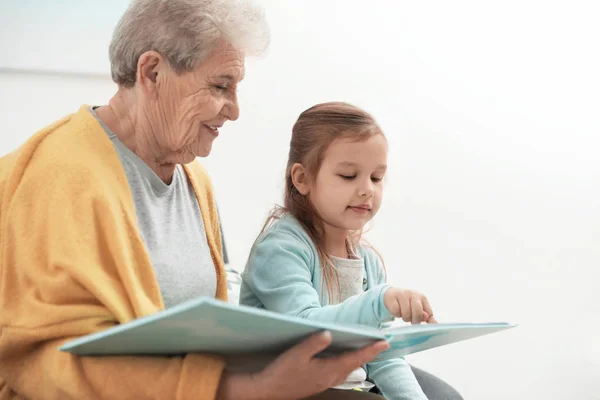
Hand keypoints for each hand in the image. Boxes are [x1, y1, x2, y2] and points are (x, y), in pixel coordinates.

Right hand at [217, 331, 388, 399]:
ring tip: (365, 349)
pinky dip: (345, 364)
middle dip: (368, 354)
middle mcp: (330, 377)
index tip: (384, 342)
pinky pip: (338, 372)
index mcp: (328, 370)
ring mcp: (325, 382)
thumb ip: (314, 343)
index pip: (355, 358)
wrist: (269, 391)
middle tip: (379, 344)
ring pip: (347, 369)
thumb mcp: (296, 354)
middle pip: (354, 364)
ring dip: (357, 359)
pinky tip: (341, 359)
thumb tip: (329, 333)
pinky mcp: (318, 383)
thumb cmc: (282, 372)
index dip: (371, 350)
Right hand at [383, 287, 436, 323]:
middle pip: (418, 312)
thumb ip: (426, 316)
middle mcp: (413, 294)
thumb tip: (435, 324)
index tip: (421, 323)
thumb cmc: (407, 303)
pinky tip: (397, 310)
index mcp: (422, 297)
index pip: (428, 313)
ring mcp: (402, 294)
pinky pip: (396, 312)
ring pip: (406, 313)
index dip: (425, 320)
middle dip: (415, 320)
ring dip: (405, 318)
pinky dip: (396, 314)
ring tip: (403, 314)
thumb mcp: (417, 308)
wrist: (391, 294)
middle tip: (411, 320)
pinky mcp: (392, 297)